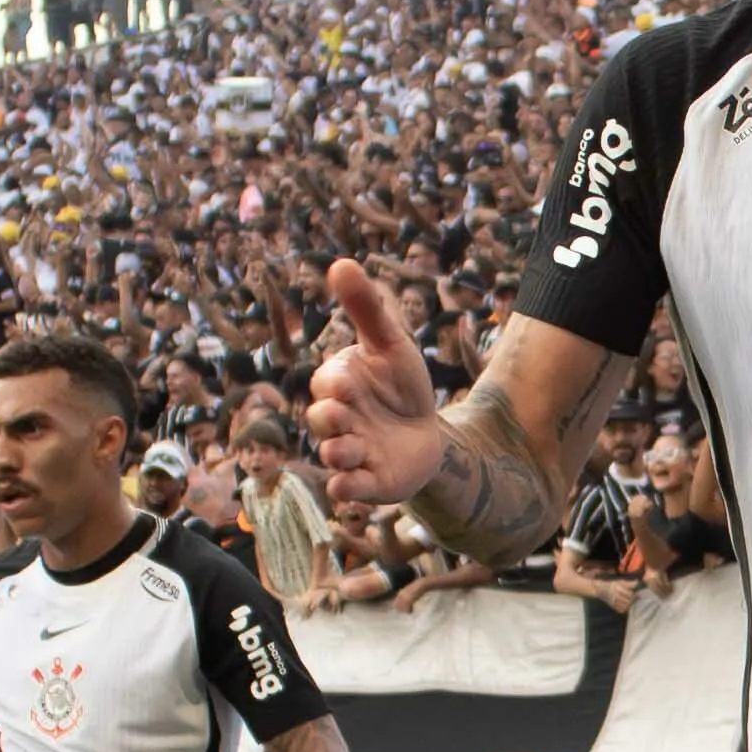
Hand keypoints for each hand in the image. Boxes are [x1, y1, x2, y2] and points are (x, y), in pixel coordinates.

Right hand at [307, 258, 446, 520]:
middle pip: (320, 421)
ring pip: (332, 456)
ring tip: (351, 447)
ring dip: (338, 452)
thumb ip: (366, 309)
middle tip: (342, 413)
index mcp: (340, 386)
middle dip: (329, 418)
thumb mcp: (391, 345)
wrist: (430, 433)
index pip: (326, 383)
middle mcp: (339, 421)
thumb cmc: (403, 386)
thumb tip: (340, 262)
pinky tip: (350, 486)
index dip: (335, 383)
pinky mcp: (367, 483)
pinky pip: (346, 489)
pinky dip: (346, 488)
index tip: (350, 380)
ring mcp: (351, 453)